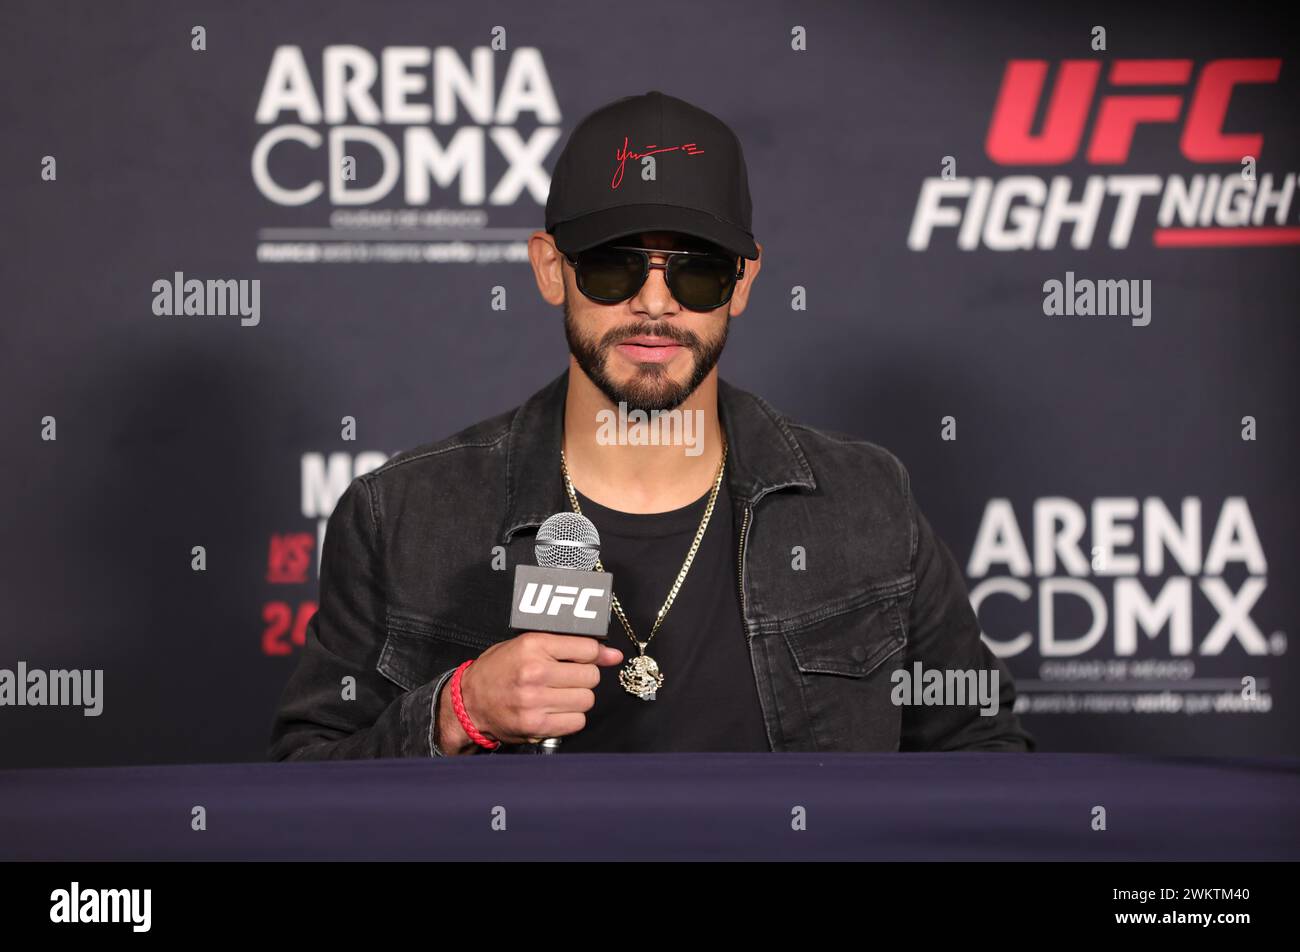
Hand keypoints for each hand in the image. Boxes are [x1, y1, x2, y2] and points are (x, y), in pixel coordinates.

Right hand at [456, 633, 623, 746]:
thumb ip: (568, 646)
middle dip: (584, 677)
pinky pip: (576, 722)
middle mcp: (535, 672)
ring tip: (560, 695)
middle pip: (591, 676)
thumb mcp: (527, 645)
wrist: (469, 703)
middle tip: (568, 678)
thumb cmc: (498, 670)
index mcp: (533, 645)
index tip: (593, 658)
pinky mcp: (536, 725)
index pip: (587, 648)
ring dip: (578, 698)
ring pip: (586, 700)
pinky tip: (556, 710)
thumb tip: (612, 655)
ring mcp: (535, 701)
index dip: (594, 655)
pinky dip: (571, 718)